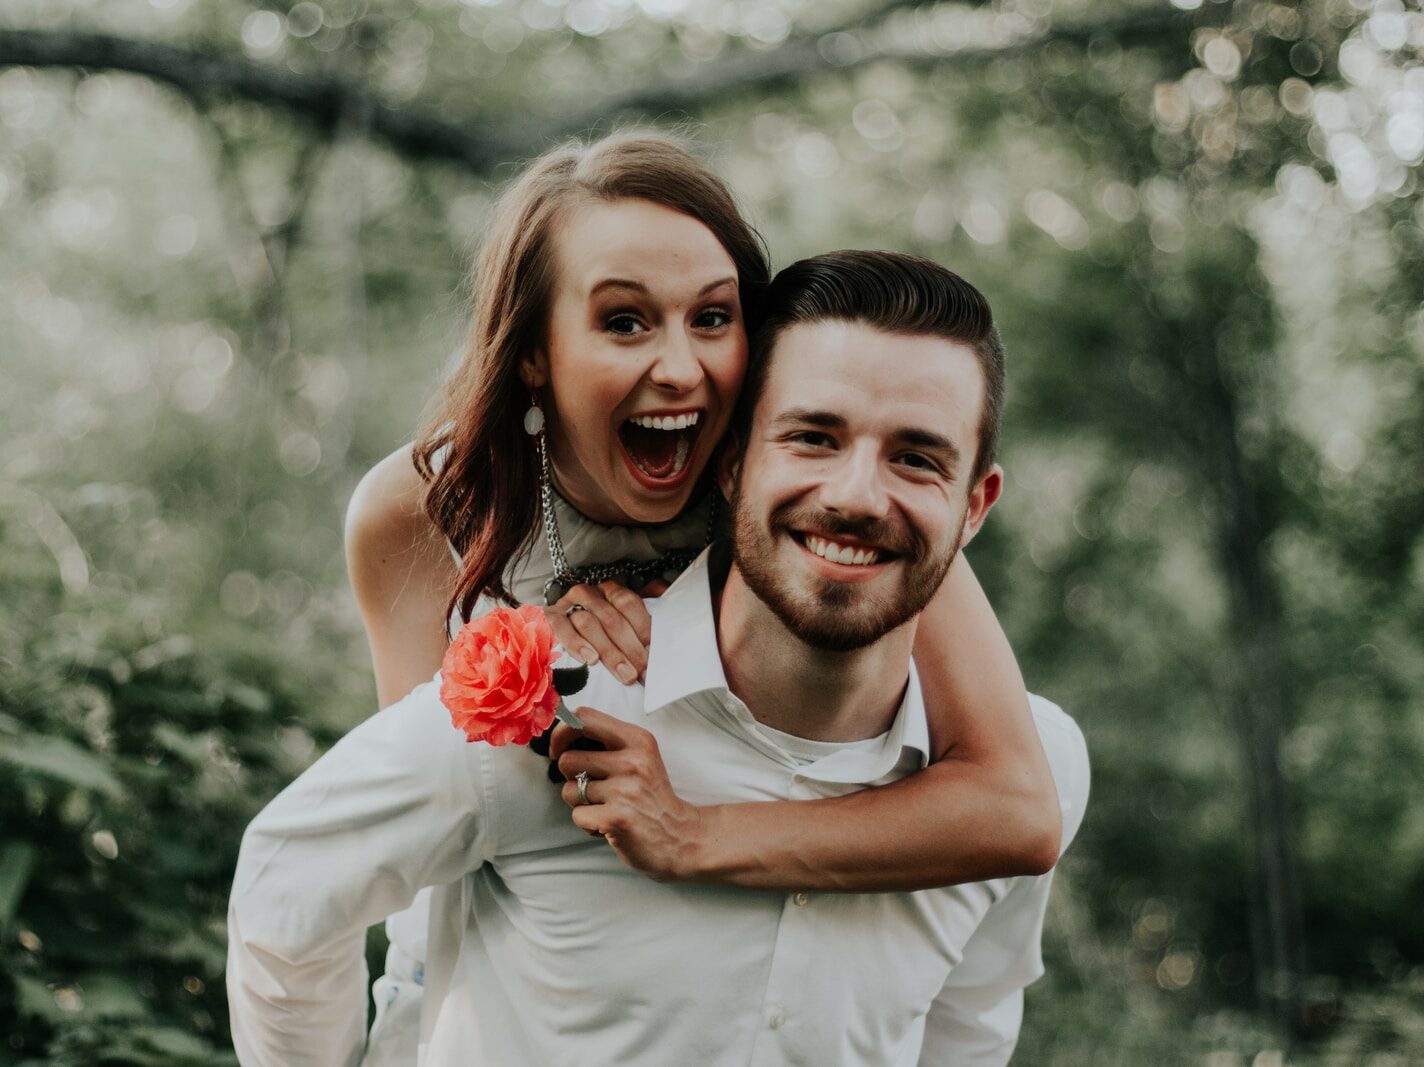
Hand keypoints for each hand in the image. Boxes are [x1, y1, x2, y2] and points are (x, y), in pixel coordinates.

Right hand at [545, 581, 650, 684]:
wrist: (556, 633)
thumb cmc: (597, 634)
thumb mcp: (621, 624)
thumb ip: (641, 621)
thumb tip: (666, 618)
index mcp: (610, 591)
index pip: (629, 603)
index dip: (643, 628)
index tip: (653, 654)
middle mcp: (589, 594)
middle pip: (611, 618)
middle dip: (630, 649)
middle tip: (641, 672)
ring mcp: (567, 604)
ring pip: (589, 623)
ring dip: (609, 652)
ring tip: (624, 674)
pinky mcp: (549, 618)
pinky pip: (562, 629)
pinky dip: (577, 644)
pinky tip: (590, 660)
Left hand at [551, 708, 702, 882]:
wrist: (680, 836)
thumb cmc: (652, 797)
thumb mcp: (641, 757)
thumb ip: (609, 744)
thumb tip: (562, 737)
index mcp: (637, 739)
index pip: (584, 718)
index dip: (562, 733)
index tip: (560, 749)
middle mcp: (632, 761)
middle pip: (567, 759)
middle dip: (572, 778)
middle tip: (593, 788)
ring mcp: (624, 790)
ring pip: (569, 790)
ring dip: (580, 803)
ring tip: (605, 807)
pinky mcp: (616, 818)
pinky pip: (577, 815)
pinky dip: (588, 824)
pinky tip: (608, 823)